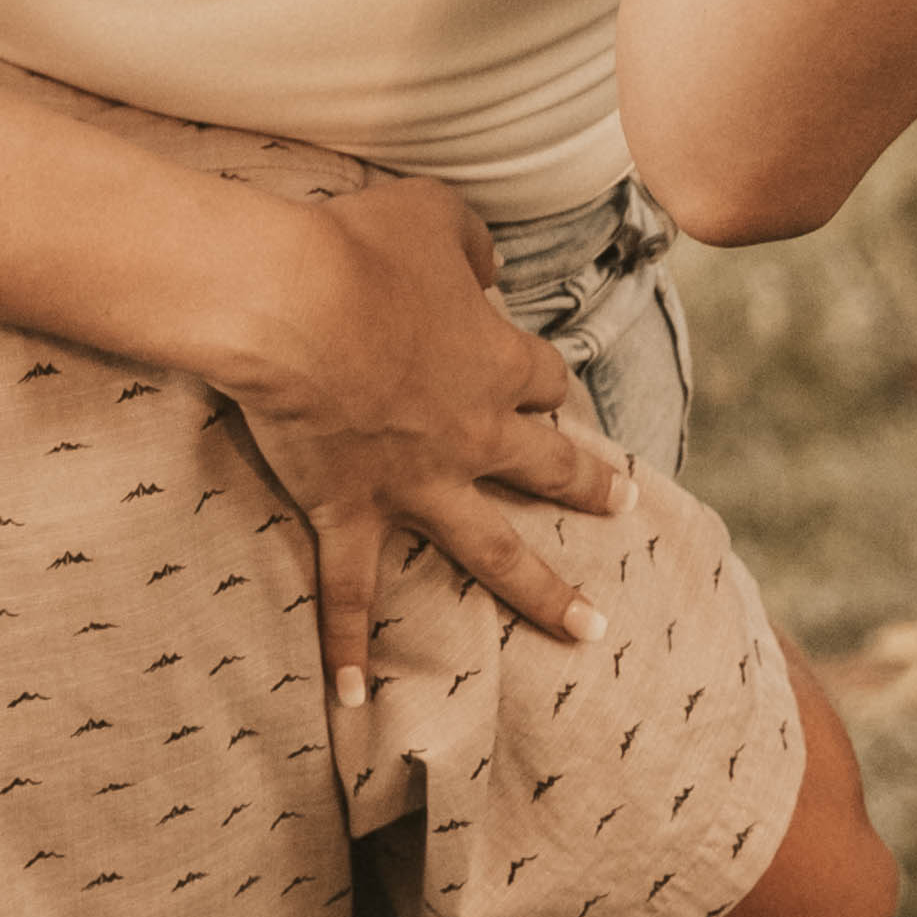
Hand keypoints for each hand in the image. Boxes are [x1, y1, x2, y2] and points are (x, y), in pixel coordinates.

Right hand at [215, 176, 620, 716]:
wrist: (292, 306)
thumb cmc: (358, 251)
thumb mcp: (432, 216)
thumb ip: (470, 242)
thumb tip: (487, 263)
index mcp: (493, 362)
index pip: (542, 378)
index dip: (548, 383)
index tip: (552, 389)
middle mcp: (471, 434)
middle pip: (547, 466)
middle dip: (588, 488)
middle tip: (624, 506)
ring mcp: (414, 484)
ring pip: (492, 551)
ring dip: (541, 593)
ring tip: (586, 629)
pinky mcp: (348, 512)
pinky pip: (350, 594)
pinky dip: (348, 649)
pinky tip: (353, 700)